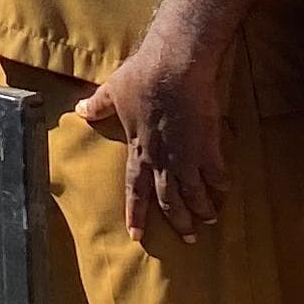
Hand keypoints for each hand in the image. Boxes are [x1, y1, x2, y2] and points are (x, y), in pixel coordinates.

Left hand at [73, 30, 228, 241]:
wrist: (174, 67)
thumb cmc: (142, 77)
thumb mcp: (113, 91)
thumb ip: (98, 105)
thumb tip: (79, 110)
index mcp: (139, 151)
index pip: (136, 189)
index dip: (136, 213)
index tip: (136, 235)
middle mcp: (163, 161)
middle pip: (169, 199)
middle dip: (178, 220)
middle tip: (187, 236)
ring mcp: (187, 156)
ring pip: (194, 192)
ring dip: (201, 208)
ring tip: (208, 220)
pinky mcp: (208, 145)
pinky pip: (216, 173)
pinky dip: (220, 184)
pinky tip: (224, 190)